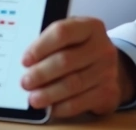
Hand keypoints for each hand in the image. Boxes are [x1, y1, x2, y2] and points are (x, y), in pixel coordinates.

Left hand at [20, 17, 135, 117]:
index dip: (40, 47)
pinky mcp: (109, 92)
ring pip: (73, 84)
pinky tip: (51, 108)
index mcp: (90, 27)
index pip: (62, 32)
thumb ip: (51, 44)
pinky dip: (63, 107)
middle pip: (66, 60)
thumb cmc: (80, 49)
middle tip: (25, 82)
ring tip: (34, 98)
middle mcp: (102, 47)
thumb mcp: (70, 38)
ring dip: (49, 93)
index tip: (25, 60)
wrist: (110, 67)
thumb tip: (28, 64)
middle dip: (41, 73)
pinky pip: (82, 102)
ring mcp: (108, 70)